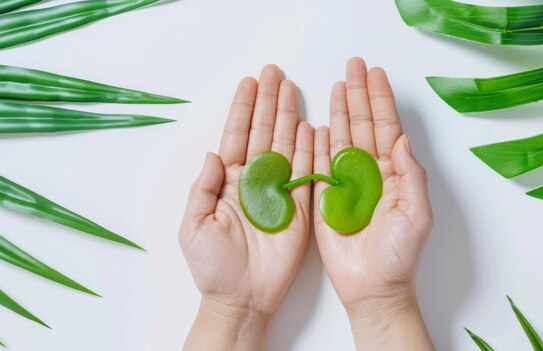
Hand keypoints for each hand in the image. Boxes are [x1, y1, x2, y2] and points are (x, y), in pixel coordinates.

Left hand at [179, 65, 312, 350]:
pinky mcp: (301, 209)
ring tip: (293, 89)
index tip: (249, 83)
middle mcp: (255, 182)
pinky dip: (311, 150)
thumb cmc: (213, 267)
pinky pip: (308, 174)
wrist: (241, 298)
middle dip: (268, 103)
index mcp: (229, 183)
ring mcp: (280, 193)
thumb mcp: (194, 226)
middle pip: (264, 134)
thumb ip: (203, 189)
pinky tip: (312, 127)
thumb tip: (213, 154)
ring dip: (289, 117)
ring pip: (286, 147)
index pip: (237, 138)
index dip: (243, 110)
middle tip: (275, 73)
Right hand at [313, 58, 434, 349]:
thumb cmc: (400, 255)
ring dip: (339, 111)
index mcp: (392, 174)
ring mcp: (345, 183)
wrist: (372, 287)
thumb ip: (410, 175)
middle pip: (362, 125)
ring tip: (337, 84)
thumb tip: (401, 138)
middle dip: (358, 95)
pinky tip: (317, 122)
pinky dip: (317, 142)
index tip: (376, 74)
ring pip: (341, 138)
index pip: (385, 128)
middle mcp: (369, 172)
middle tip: (354, 66)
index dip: (380, 100)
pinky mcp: (325, 197)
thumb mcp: (417, 214)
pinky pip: (319, 164)